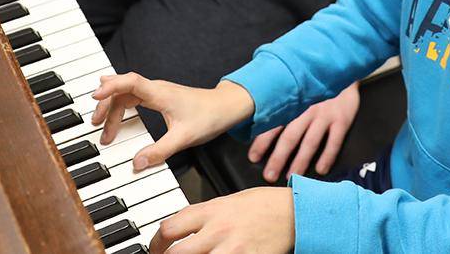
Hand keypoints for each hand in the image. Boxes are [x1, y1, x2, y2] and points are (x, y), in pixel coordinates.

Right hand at [91, 75, 253, 171]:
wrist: (227, 106)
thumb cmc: (209, 116)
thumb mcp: (184, 138)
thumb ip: (159, 151)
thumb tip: (136, 164)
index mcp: (160, 93)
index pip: (130, 82)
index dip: (111, 86)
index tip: (95, 95)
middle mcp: (156, 88)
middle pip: (122, 89)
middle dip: (106, 105)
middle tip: (96, 125)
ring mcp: (157, 91)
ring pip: (126, 93)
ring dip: (112, 107)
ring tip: (102, 126)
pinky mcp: (159, 97)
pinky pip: (133, 96)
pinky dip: (121, 105)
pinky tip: (114, 111)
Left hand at [148, 187, 293, 253]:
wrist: (292, 212)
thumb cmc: (263, 205)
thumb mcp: (227, 201)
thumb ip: (203, 215)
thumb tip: (181, 228)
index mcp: (211, 211)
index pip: (169, 228)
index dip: (156, 242)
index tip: (156, 247)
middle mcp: (218, 231)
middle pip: (177, 253)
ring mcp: (232, 249)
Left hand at [248, 82, 358, 181]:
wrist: (341, 66)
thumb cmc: (312, 79)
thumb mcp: (292, 80)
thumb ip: (277, 94)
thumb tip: (251, 103)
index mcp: (292, 102)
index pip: (273, 124)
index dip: (262, 141)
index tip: (253, 157)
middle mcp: (306, 109)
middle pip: (290, 137)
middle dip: (278, 157)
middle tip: (269, 175)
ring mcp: (324, 115)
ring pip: (310, 142)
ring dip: (300, 161)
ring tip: (292, 177)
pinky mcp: (342, 119)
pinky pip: (334, 141)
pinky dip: (327, 156)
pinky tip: (321, 170)